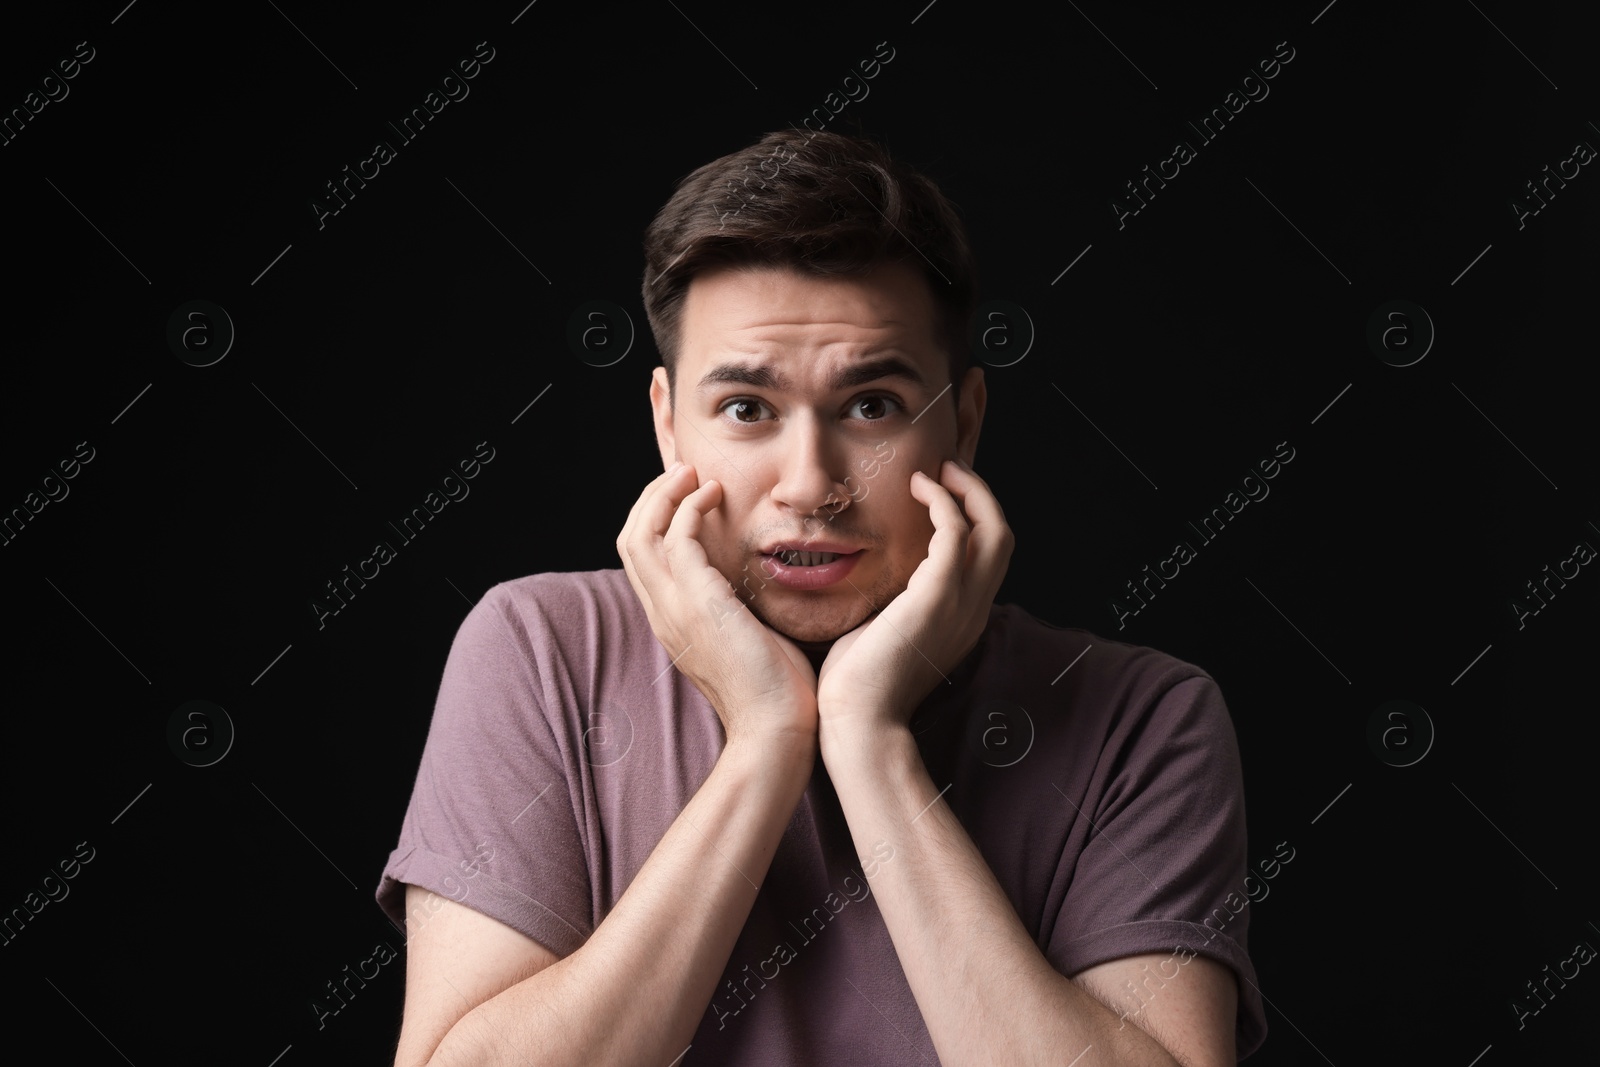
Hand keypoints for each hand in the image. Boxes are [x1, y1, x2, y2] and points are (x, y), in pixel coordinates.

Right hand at [617, 462, 818, 751]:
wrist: (777, 729)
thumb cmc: (776, 690)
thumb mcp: (747, 639)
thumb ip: (739, 609)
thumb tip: (759, 585)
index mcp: (671, 622)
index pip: (641, 559)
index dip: (656, 518)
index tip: (686, 493)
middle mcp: (663, 613)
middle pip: (629, 538)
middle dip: (651, 497)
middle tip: (683, 472)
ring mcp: (674, 608)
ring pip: (640, 533)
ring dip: (664, 494)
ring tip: (692, 474)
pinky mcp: (698, 601)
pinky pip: (677, 538)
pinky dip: (691, 508)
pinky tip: (716, 495)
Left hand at [816, 459, 1012, 733]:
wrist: (858, 722)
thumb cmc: (858, 684)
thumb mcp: (885, 633)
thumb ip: (892, 603)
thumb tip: (870, 577)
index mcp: (963, 619)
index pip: (988, 557)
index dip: (974, 518)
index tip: (942, 492)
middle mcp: (973, 609)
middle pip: (1002, 536)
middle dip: (980, 495)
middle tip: (947, 470)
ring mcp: (961, 603)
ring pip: (993, 528)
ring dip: (968, 491)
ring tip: (937, 472)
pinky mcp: (937, 595)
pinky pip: (956, 532)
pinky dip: (943, 501)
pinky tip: (918, 487)